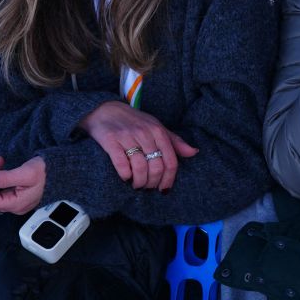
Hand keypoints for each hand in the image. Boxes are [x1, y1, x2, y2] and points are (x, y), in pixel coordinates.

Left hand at [0, 155, 45, 214]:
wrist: (66, 171)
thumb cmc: (49, 173)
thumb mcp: (25, 173)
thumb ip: (2, 178)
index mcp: (14, 204)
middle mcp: (13, 206)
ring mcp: (16, 201)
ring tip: (0, 162)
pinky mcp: (18, 194)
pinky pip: (0, 189)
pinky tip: (3, 167)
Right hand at [78, 101, 198, 190]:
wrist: (105, 110)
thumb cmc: (135, 122)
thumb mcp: (156, 128)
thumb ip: (175, 141)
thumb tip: (194, 152)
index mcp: (158, 131)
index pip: (170, 161)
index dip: (169, 179)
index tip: (164, 189)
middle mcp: (145, 133)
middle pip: (156, 167)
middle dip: (153, 183)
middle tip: (148, 188)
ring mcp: (127, 136)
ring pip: (140, 167)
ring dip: (139, 182)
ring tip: (136, 185)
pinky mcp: (110, 140)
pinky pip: (121, 164)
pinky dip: (125, 175)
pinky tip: (125, 177)